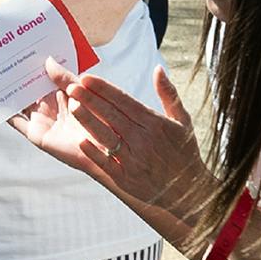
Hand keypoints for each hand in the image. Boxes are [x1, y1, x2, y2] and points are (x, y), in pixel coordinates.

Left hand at [10, 63, 216, 242]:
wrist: (188, 190)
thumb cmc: (184, 153)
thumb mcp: (182, 121)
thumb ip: (168, 94)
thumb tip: (157, 69)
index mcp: (154, 123)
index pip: (124, 101)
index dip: (103, 88)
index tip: (86, 78)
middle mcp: (143, 139)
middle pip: (112, 115)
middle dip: (90, 99)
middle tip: (71, 86)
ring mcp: (134, 159)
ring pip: (107, 136)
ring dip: (88, 121)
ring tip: (71, 107)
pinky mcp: (127, 178)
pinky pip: (107, 163)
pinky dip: (94, 152)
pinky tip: (80, 141)